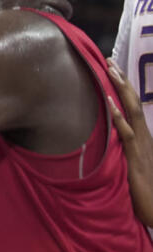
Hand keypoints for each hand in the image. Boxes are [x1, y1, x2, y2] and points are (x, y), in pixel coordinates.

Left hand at [107, 59, 152, 227]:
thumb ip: (121, 150)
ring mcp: (142, 145)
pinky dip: (118, 116)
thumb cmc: (143, 191)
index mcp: (143, 137)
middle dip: (121, 80)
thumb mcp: (129, 165)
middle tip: (108, 60)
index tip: (112, 69)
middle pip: (133, 102)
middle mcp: (145, 136)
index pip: (132, 107)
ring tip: (110, 70)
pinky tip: (109, 103)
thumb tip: (107, 137)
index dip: (123, 88)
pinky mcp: (136, 157)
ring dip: (120, 89)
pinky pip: (127, 133)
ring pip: (132, 111)